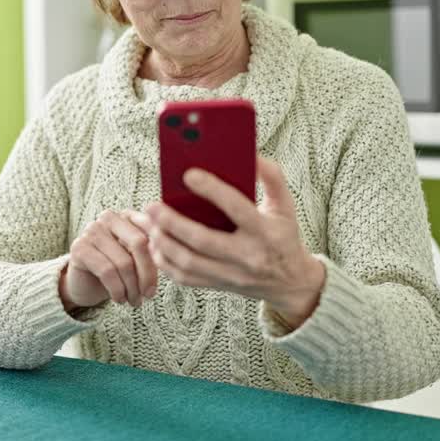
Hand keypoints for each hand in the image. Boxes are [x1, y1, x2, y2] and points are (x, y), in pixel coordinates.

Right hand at [60, 209, 157, 312]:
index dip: (161, 254)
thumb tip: (169, 257)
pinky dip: (117, 290)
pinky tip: (119, 299)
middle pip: (139, 244)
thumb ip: (152, 251)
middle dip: (147, 274)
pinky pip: (107, 271)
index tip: (166, 274)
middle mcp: (108, 218)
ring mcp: (91, 231)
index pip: (151, 230)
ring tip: (135, 301)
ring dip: (132, 288)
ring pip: (123, 262)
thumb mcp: (137, 259)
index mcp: (127, 215)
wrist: (84, 283)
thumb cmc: (117, 269)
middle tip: (149, 295)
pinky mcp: (79, 248)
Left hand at [137, 157, 325, 327]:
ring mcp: (231, 274)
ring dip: (163, 242)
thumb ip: (272, 177)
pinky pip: (184, 277)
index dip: (212, 190)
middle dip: (173, 222)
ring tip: (150, 222)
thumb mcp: (285, 205)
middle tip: (152, 205)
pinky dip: (165, 261)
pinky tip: (156, 244)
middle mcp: (248, 256)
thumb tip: (251, 154)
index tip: (188, 174)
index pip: (237, 208)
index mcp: (265, 232)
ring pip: (189, 262)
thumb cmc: (283, 235)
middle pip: (203, 240)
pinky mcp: (218, 286)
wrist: (290, 282)